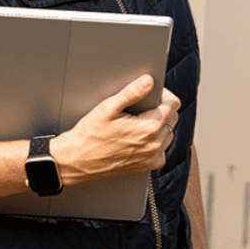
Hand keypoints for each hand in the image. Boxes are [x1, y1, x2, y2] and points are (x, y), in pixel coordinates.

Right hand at [50, 76, 179, 185]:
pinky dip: (156, 143)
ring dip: (160, 125)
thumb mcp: (108, 107)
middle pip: (172, 118)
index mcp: (148, 128)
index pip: (173, 105)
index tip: (154, 92)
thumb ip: (132, 92)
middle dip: (163, 108)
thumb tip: (149, 81)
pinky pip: (161, 152)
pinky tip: (141, 137)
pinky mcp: (145, 167)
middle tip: (144, 105)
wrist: (76, 160)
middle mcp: (153, 145)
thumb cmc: (89, 134)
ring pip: (168, 134)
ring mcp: (150, 158)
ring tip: (141, 120)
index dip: (164, 94)